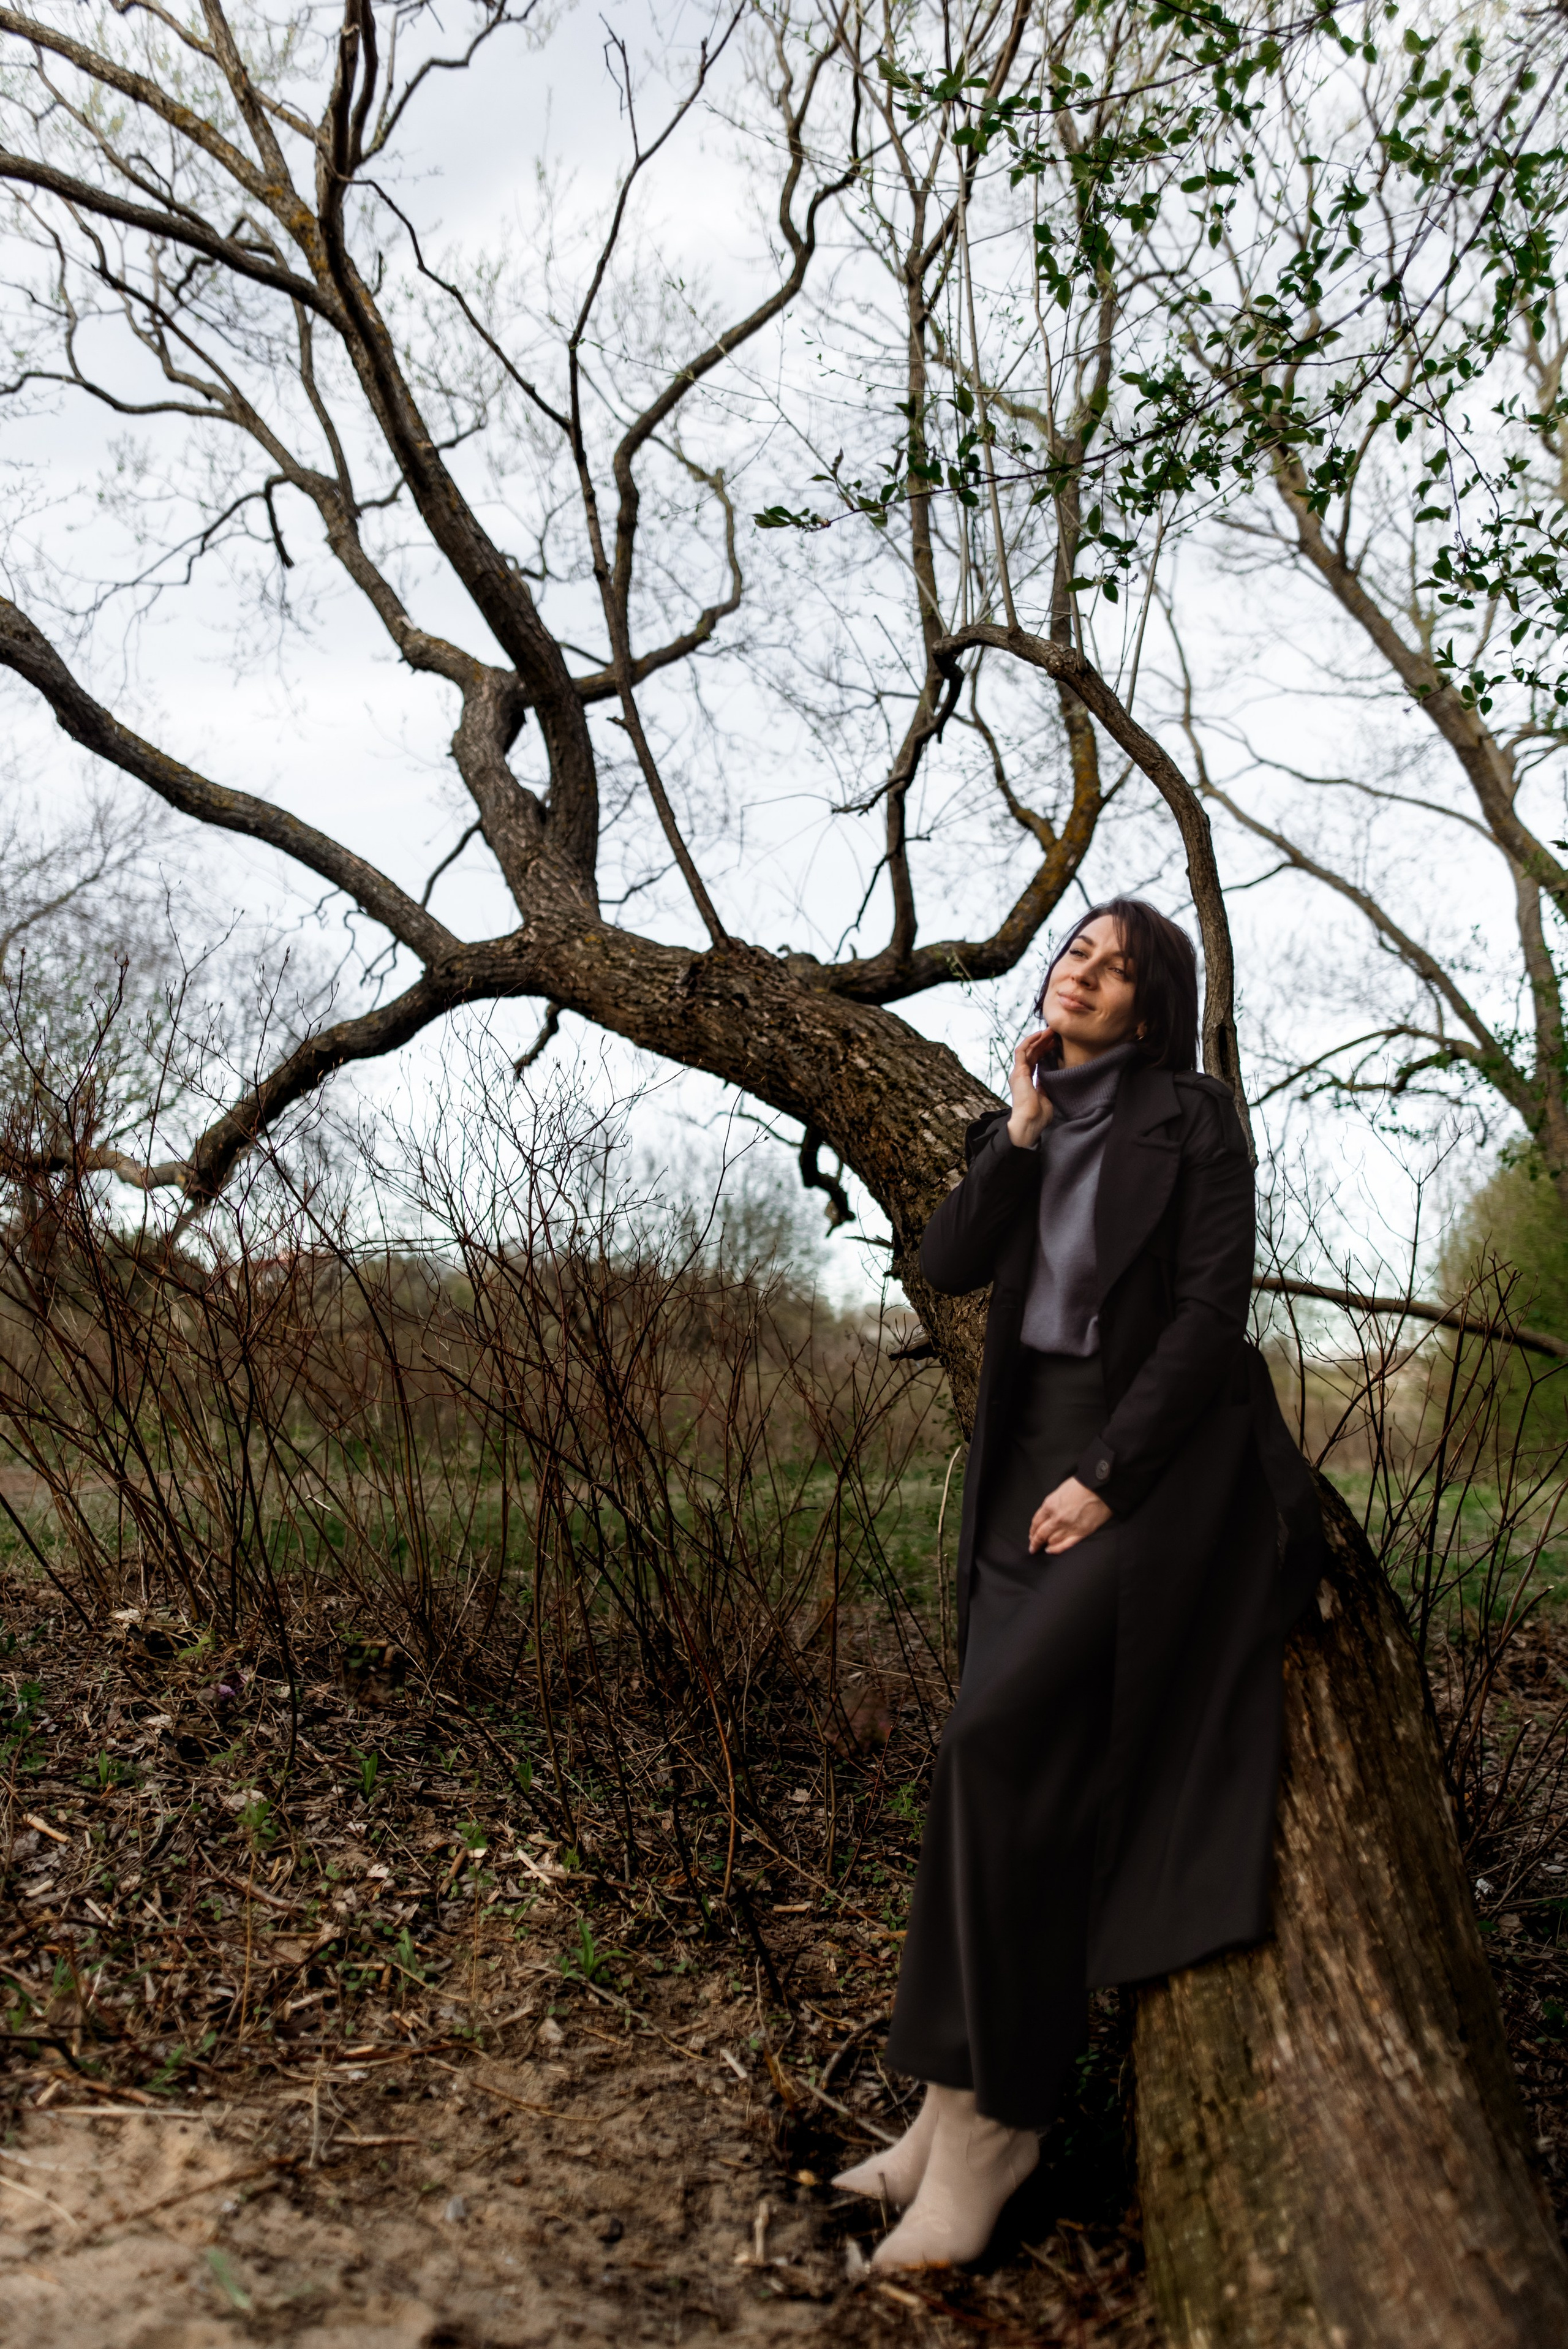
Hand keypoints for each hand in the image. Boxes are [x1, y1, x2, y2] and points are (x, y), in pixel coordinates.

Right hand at [1006, 1027, 1055, 1147]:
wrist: (1030, 1122)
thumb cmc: (1038, 1116)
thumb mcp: (1046, 1097)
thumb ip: (1046, 1086)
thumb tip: (1053, 1079)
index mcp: (1027, 1082)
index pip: (1035, 1061)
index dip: (1045, 1051)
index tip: (1056, 1044)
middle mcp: (1020, 1075)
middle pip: (1032, 1053)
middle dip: (1043, 1042)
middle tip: (1055, 1034)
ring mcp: (1018, 1073)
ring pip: (1028, 1049)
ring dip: (1038, 1039)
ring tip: (1050, 1031)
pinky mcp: (1019, 1071)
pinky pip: (1022, 1051)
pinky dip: (1030, 1041)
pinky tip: (1040, 1034)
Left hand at [1028, 1475, 1112, 1554]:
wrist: (1101, 1488)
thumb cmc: (1082, 1485)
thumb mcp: (1060, 1491)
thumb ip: (1052, 1504)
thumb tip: (1048, 1514)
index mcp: (1050, 1505)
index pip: (1036, 1522)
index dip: (1032, 1530)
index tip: (1031, 1534)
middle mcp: (1056, 1518)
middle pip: (1041, 1534)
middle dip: (1035, 1542)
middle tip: (1032, 1547)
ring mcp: (1068, 1527)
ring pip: (1051, 1541)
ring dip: (1046, 1544)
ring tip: (1043, 1547)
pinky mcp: (1081, 1533)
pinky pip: (1065, 1545)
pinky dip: (1056, 1549)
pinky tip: (1051, 1550)